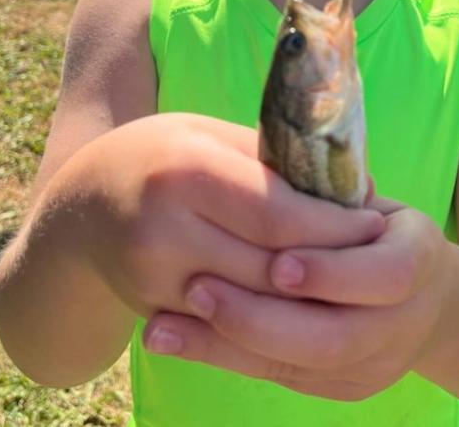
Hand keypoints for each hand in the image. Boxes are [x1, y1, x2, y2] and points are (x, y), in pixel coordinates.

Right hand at [50, 113, 385, 321]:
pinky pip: (227, 323)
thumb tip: (352, 184)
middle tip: (373, 255)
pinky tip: (303, 300)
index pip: (280, 212)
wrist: (83, 201)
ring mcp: (152, 278)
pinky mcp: (151, 309)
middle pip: (271, 265)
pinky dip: (272, 313)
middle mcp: (164, 229)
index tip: (375, 223)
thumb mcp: (212, 135)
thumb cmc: (162, 154)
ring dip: (308, 296)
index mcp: (186, 170)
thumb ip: (276, 160)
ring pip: (255, 304)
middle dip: (331, 265)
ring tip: (349, 278)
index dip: (335, 225)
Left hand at [143, 197, 456, 400]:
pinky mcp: (345, 388)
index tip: (275, 259)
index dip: (331, 272)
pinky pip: (281, 378)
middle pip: (337, 338)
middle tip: (198, 288)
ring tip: (166, 326)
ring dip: (230, 345)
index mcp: (422, 257)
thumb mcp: (367, 200)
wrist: (424, 293)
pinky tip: (176, 340)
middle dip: (262, 317)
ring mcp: (377, 364)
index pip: (388, 275)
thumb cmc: (379, 225)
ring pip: (301, 368)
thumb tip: (275, 169)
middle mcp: (408, 321)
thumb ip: (332, 194)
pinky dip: (225, 357)